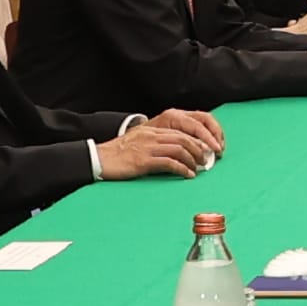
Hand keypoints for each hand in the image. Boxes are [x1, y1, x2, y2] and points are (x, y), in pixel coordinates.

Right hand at [97, 116, 221, 180]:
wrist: (100, 159)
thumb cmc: (118, 154)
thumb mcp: (138, 143)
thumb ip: (154, 144)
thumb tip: (173, 154)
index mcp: (151, 130)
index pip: (180, 131)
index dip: (196, 141)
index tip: (204, 150)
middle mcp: (152, 136)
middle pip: (183, 138)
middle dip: (199, 149)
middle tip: (207, 160)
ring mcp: (148, 148)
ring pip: (179, 149)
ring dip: (193, 159)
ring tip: (199, 168)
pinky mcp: (144, 161)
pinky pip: (169, 163)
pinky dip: (182, 169)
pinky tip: (188, 175)